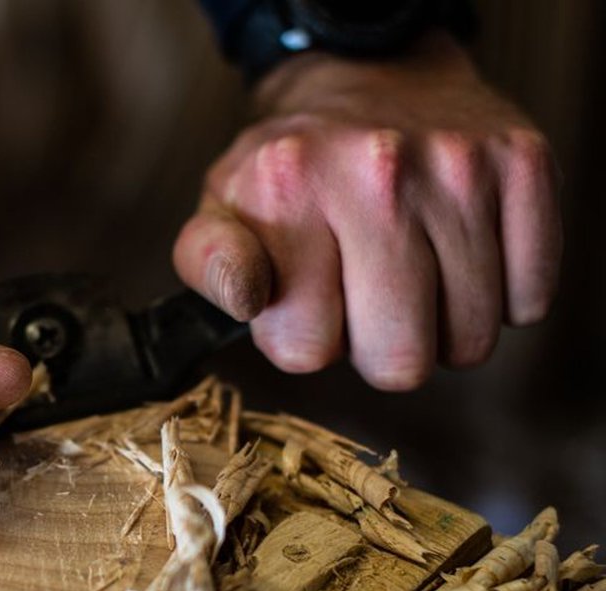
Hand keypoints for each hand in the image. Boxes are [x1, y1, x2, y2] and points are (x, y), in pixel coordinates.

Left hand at [173, 32, 560, 388]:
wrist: (368, 78)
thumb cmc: (291, 170)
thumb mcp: (222, 209)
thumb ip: (211, 266)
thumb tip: (247, 300)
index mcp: (291, 186)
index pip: (306, 350)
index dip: (306, 340)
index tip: (308, 300)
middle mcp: (378, 171)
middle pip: (399, 360)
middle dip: (378, 350)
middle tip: (366, 301)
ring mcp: (460, 167)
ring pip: (469, 338)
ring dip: (440, 328)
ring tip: (411, 275)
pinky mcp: (525, 166)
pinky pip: (530, 300)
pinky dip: (500, 298)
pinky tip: (461, 259)